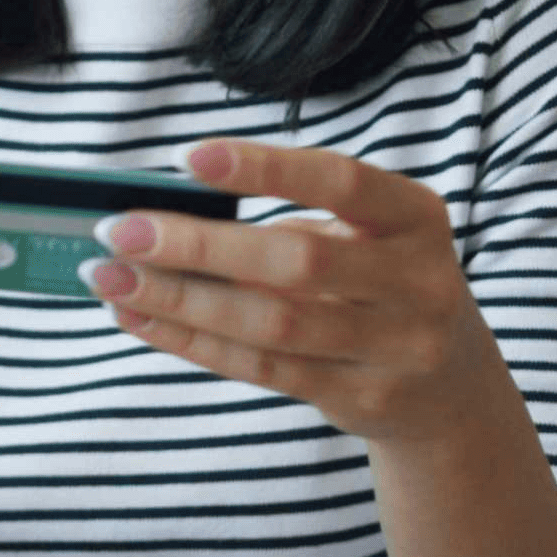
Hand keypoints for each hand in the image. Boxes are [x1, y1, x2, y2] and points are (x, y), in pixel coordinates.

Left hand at [78, 139, 518, 444]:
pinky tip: (138, 315)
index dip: (264, 168)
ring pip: (270, 324)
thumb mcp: (362, 239)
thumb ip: (286, 223)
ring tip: (108, 277)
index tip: (184, 156)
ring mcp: (397, 349)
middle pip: (296, 261)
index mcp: (416, 217)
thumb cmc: (377, 284)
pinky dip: (190, 340)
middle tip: (116, 230)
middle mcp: (418, 282)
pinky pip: (261, 369)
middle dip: (196, 245)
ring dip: (178, 299)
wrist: (449, 390)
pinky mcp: (362, 399)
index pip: (340, 181)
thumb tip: (162, 216)